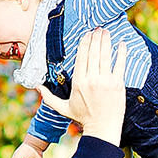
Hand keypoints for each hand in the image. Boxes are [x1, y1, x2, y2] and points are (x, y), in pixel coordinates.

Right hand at [38, 28, 126, 144]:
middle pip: (93, 52)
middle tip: (98, 28)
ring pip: (105, 55)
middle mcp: (91, 79)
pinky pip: (120, 65)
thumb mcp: (63, 108)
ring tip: (106, 31)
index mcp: (78, 82)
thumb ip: (49, 97)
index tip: (87, 34)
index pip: (81, 56)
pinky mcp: (118, 84)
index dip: (85, 42)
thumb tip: (36, 87)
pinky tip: (122, 43)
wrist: (102, 129)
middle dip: (96, 38)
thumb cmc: (83, 118)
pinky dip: (121, 53)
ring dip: (106, 41)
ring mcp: (105, 81)